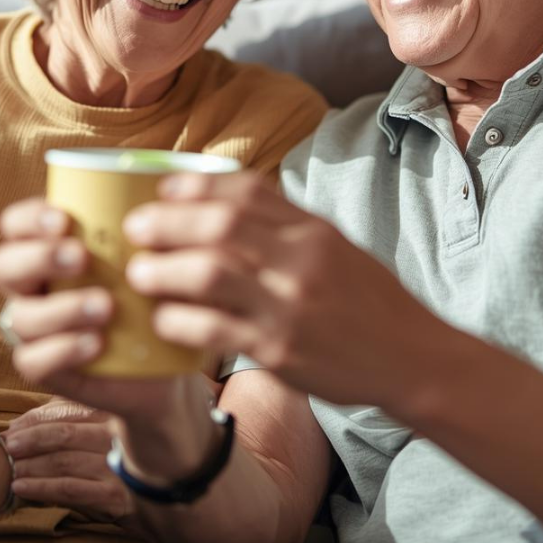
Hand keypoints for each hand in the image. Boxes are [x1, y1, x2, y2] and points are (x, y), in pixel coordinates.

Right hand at [0, 198, 211, 423]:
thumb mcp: (148, 251)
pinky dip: (63, 349)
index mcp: (48, 246)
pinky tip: (96, 343)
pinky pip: (33, 360)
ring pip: (21, 316)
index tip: (65, 219)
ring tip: (106, 307)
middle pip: (4, 265)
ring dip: (63, 308)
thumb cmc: (152, 285)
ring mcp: (33, 327)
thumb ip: (143, 222)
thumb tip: (168, 186)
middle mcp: (31, 284)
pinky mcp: (45, 366)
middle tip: (82, 257)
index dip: (29, 218)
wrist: (167, 353)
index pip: (16, 224)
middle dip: (40, 258)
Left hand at [5, 398, 134, 523]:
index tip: (12, 427)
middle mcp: (116, 436)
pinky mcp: (113, 494)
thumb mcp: (99, 432)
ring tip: (11, 469)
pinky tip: (21, 487)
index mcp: (112, 414)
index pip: (68, 410)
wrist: (153, 498)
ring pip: (64, 461)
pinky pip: (69, 489)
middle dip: (31, 439)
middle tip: (7, 446)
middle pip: (65, 434)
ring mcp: (116, 465)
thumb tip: (23, 420)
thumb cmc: (116, 460)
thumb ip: (68, 418)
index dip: (36, 419)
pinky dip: (41, 488)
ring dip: (32, 466)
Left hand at [120, 170, 443, 408]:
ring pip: (209, 274)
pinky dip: (179, 320)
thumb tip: (225, 203)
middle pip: (220, 226)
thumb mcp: (334, 247)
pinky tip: (162, 319)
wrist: (408, 356)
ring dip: (163, 270)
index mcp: (313, 229)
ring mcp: (289, 305)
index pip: (246, 191)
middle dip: (167, 222)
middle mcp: (301, 259)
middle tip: (134, 228)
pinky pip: (214, 330)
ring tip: (138, 273)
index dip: (196, 185)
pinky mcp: (279, 349)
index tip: (162, 188)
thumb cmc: (367, 299)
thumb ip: (286, 225)